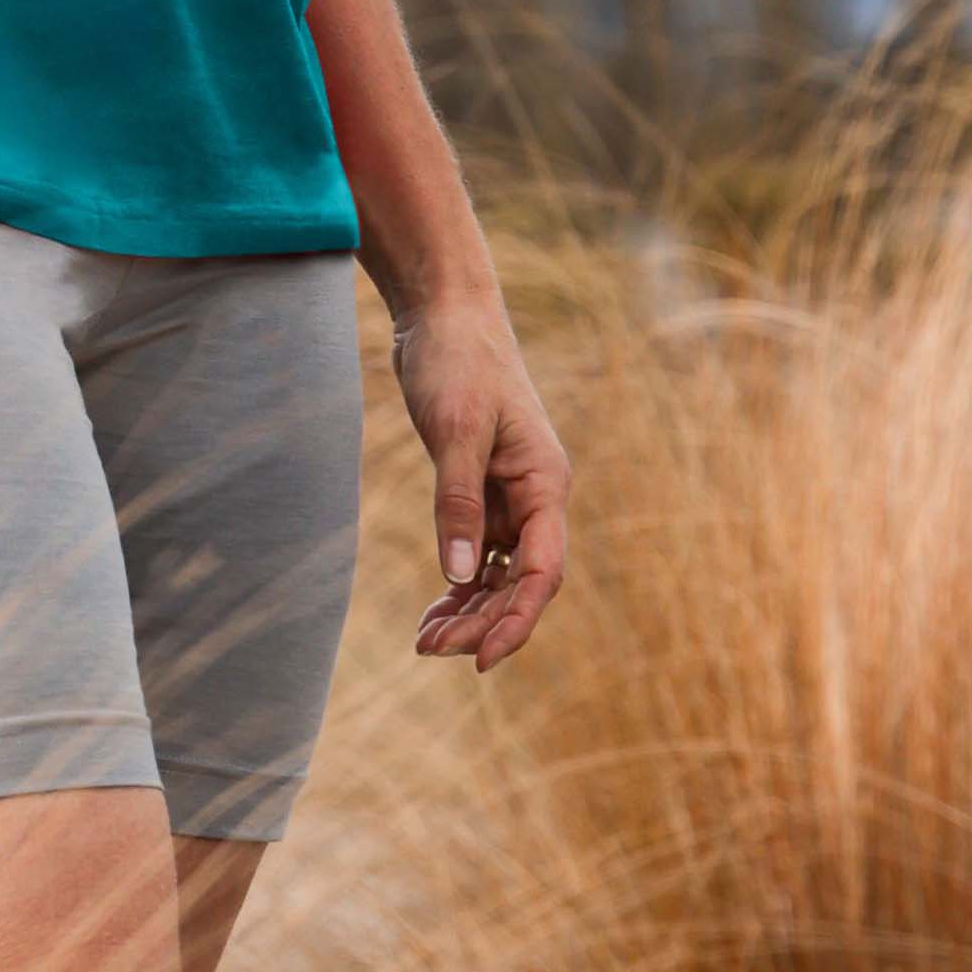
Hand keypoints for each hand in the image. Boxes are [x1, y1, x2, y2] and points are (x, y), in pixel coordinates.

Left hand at [390, 287, 570, 675]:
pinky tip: (434, 611)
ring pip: (499, 572)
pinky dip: (459, 582)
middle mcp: (534, 496)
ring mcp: (508, 495)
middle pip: (521, 581)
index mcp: (546, 483)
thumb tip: (462, 576)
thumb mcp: (456, 430)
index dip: (517, 619)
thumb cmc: (458, 361)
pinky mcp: (480, 488)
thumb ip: (459, 502)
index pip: (544, 570)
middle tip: (431, 650)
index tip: (481, 657)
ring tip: (425, 643)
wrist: (443, 314)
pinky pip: (478, 551)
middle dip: (483, 621)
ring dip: (468, 609)